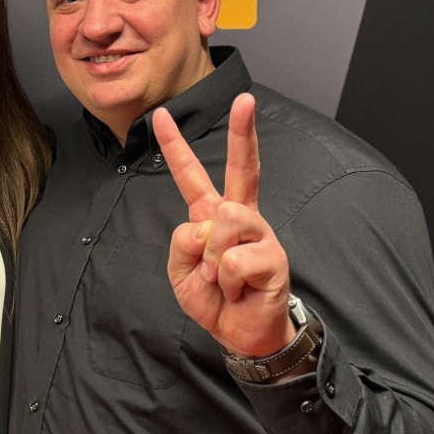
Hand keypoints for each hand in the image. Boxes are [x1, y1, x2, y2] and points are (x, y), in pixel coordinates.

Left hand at [153, 93, 293, 357]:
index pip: (191, 176)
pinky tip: (239, 289)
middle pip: (241, 168)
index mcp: (211, 216)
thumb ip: (182, 244)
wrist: (241, 333)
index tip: (160, 115)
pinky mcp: (274, 257)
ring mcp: (260, 234)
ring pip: (225, 222)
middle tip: (246, 100)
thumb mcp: (180, 272)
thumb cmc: (213, 299)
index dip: (174, 146)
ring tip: (221, 279)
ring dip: (211, 259)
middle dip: (242, 132)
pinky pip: (233, 260)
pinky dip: (226, 282)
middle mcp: (239, 217)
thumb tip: (206, 227)